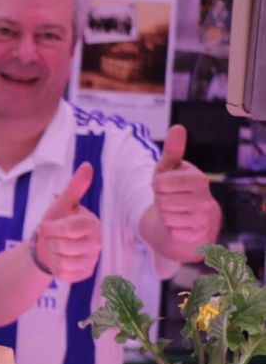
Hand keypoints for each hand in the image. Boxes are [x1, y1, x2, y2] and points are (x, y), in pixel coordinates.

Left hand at [32, 162, 101, 282]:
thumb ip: (74, 188)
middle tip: (51, 238)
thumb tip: (87, 165)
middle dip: (50, 242)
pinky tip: (58, 260)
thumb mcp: (60, 206)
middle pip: (64, 247)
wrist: (48, 245)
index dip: (52, 229)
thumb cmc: (55, 222)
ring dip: (51, 256)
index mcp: (92, 223)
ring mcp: (93, 259)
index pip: (71, 229)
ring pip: (63, 263)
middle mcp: (97, 242)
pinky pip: (65, 275)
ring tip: (54, 248)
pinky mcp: (86, 274)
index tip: (45, 226)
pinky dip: (55, 269)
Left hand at [153, 125, 219, 247]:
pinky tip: (179, 224)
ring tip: (174, 211)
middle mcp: (205, 199)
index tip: (166, 186)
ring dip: (165, 215)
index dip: (157, 185)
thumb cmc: (175, 189)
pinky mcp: (197, 236)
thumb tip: (178, 127)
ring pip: (165, 217)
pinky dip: (170, 229)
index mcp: (198, 179)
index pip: (160, 183)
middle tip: (170, 200)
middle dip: (160, 201)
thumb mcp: (169, 169)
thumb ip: (173, 151)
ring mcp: (203, 219)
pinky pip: (171, 232)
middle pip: (161, 201)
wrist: (188, 219)